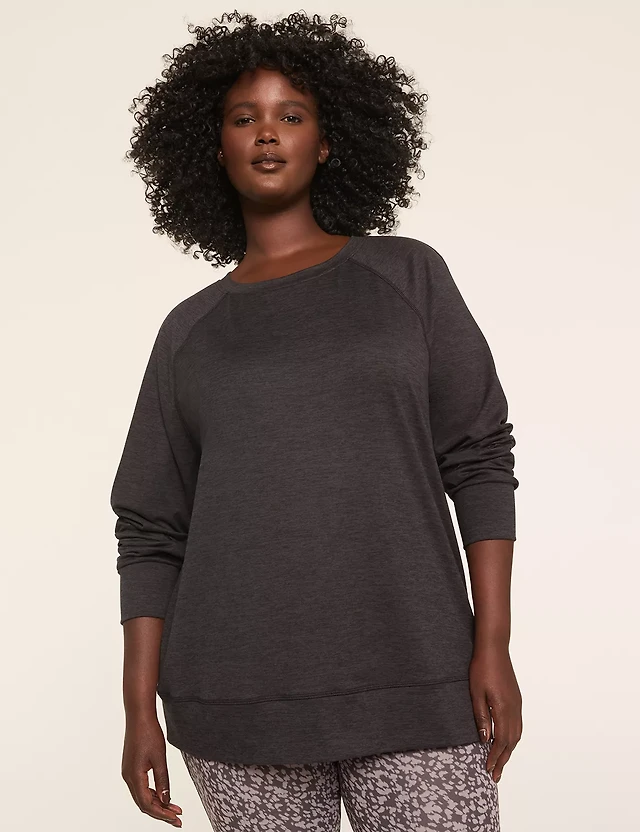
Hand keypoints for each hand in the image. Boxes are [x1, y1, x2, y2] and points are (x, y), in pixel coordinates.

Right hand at [122, 713, 182, 825]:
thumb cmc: (149, 733)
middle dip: (161, 812)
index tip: (176, 818)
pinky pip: (141, 788)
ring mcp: (129, 773)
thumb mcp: (160, 758)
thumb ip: (162, 781)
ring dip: (157, 804)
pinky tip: (162, 796)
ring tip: (173, 809)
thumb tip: (166, 800)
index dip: (162, 814)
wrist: (139, 716)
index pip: (147, 804)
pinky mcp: (132, 768)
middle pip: (143, 804)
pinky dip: (152, 795)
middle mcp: (128, 777)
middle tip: (177, 818)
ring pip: (142, 796)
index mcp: (134, 777)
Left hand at [469, 645, 522, 783]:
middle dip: (503, 759)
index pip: (500, 740)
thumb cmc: (482, 667)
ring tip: (500, 763)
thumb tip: (484, 739)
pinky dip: (512, 738)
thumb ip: (480, 716)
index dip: (494, 757)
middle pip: (511, 742)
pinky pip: (517, 725)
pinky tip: (505, 741)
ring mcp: (517, 704)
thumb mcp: (475, 692)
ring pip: (516, 734)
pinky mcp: (516, 699)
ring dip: (509, 751)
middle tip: (495, 775)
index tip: (488, 769)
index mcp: (504, 708)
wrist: (494, 648)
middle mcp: (514, 709)